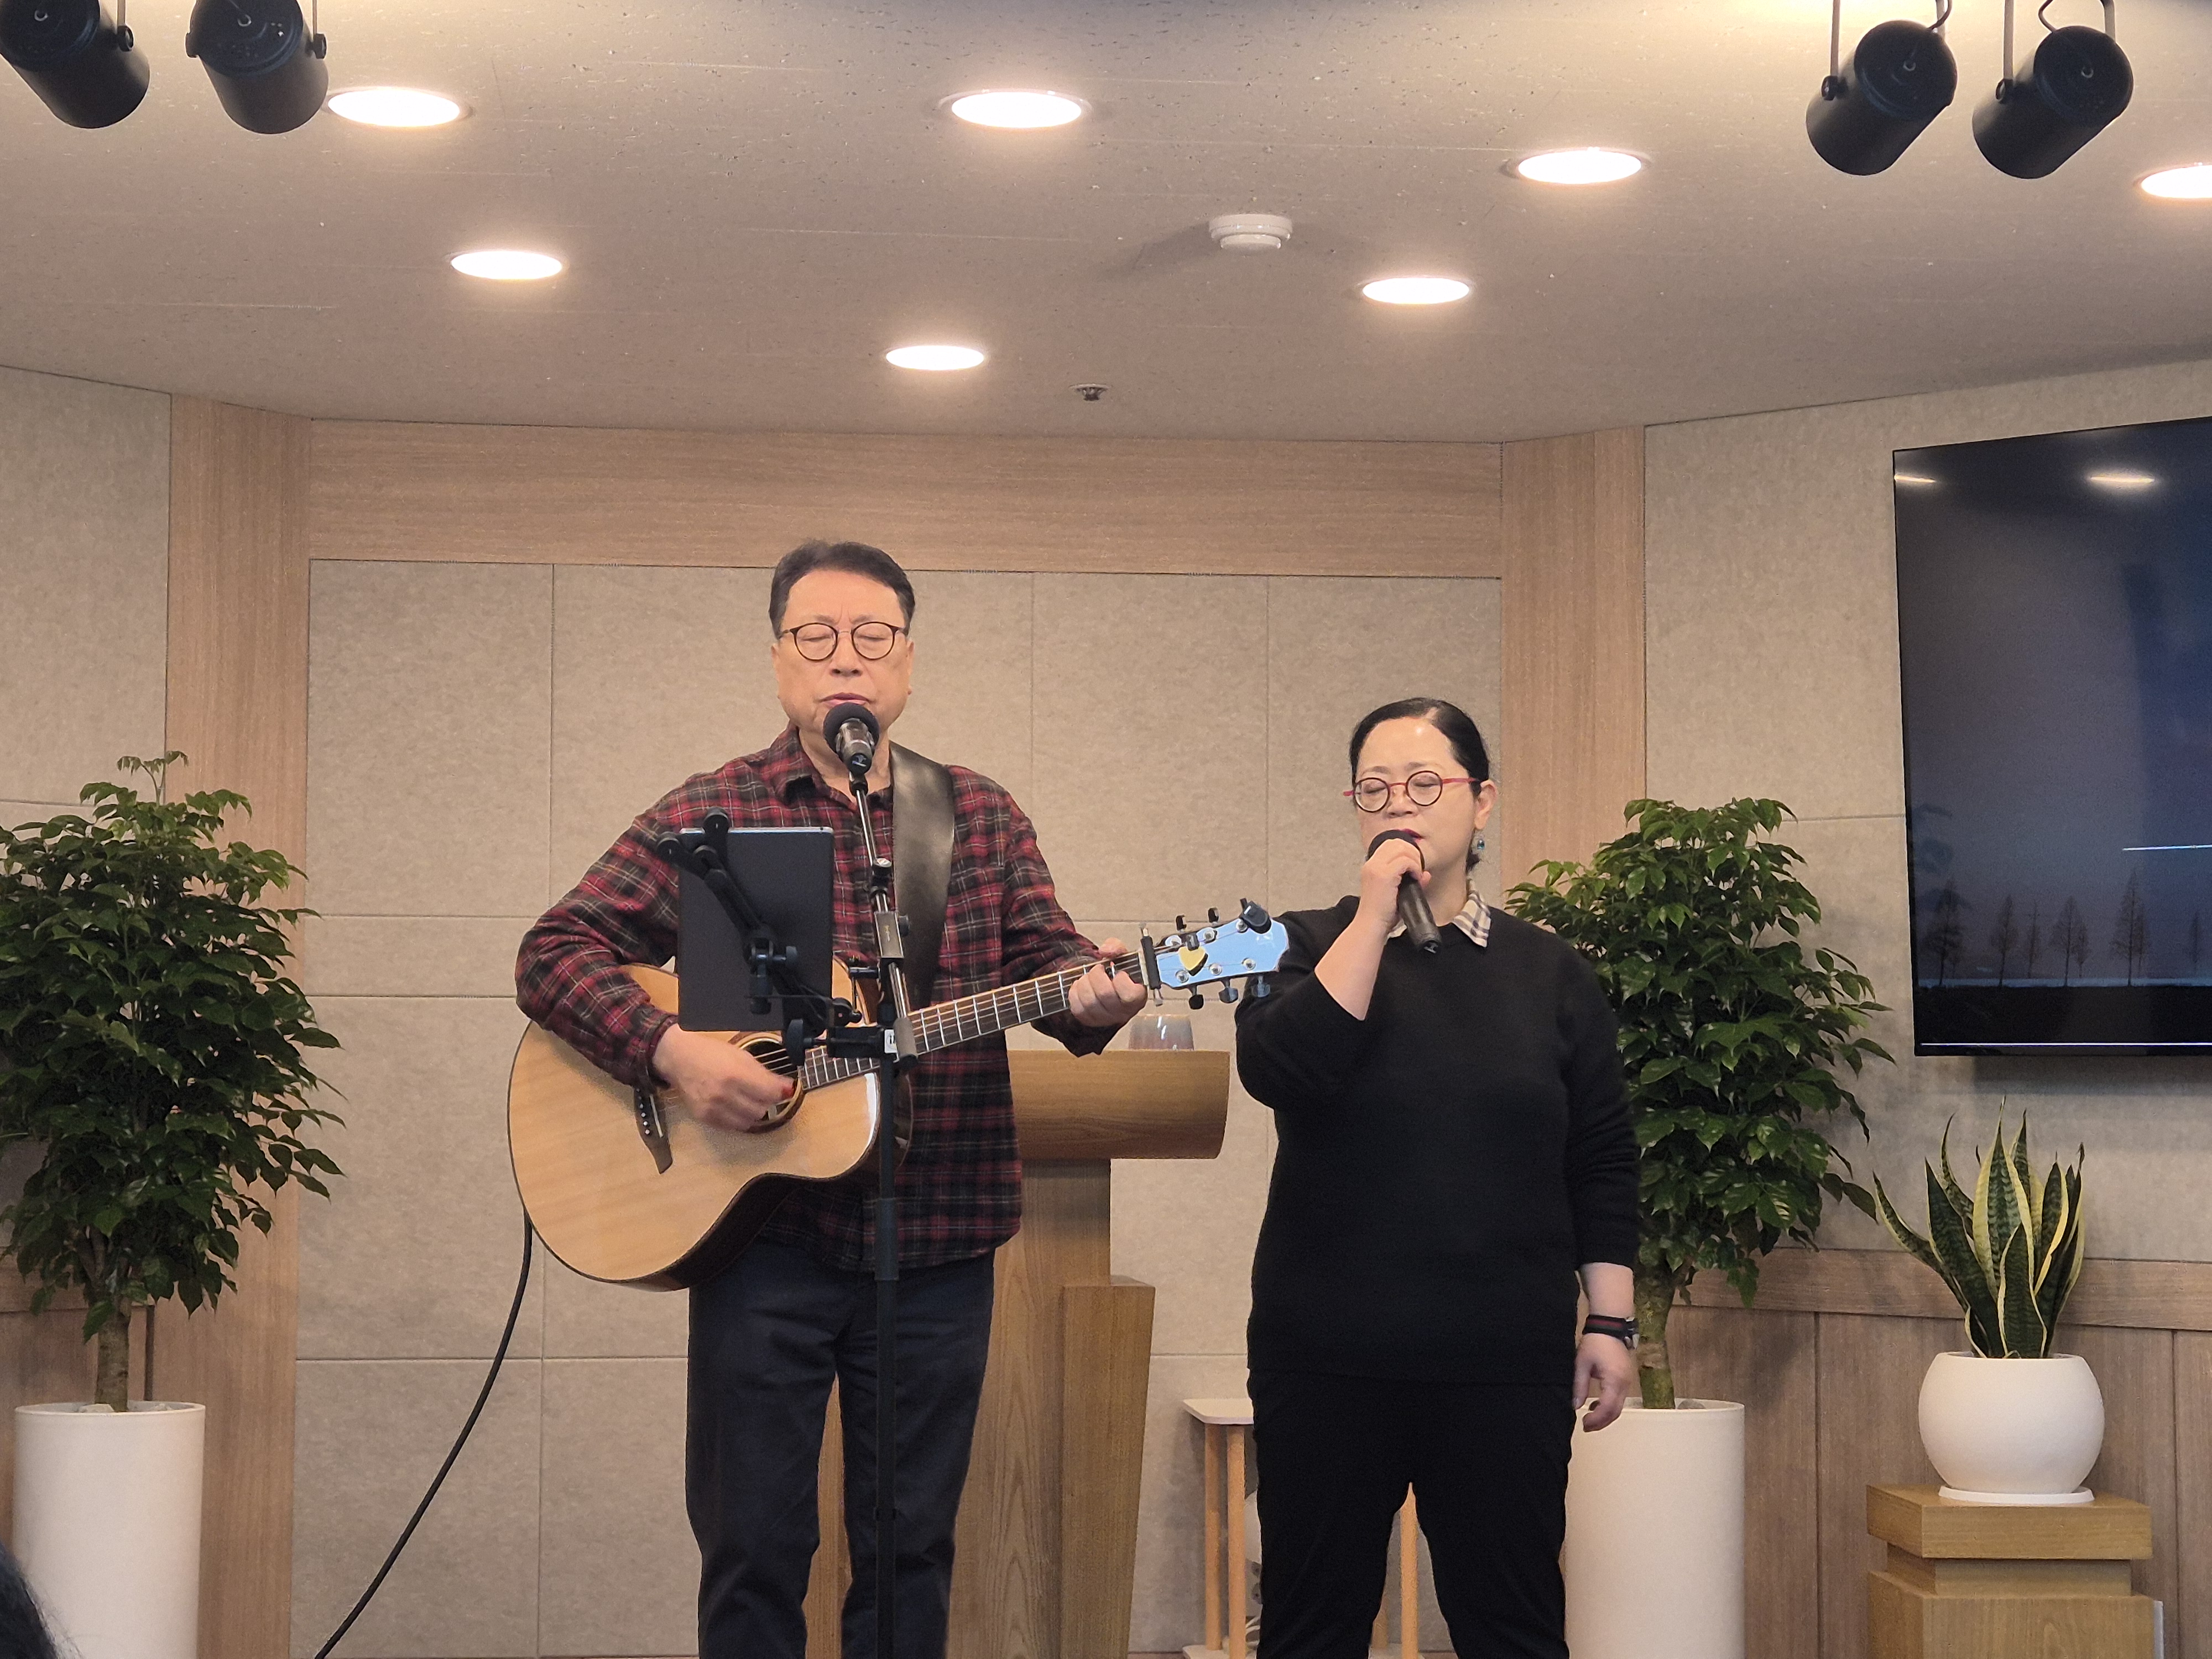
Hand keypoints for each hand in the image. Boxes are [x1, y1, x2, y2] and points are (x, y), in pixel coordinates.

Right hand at [652, 1024, 794, 1132]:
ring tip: (748, 1098)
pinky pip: (733, 1126)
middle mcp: (724, 1094)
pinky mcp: (705, 1118)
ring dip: (754, 1111)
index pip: (770, 1093)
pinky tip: (735, 1105)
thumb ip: (765, 1074)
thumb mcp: (741, 1056)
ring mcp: (713, 1108)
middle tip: (762, 1091)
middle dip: (767, 1100)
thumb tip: (787, 1087)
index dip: (781, 1091)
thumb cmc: (711, 1053)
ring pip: (750, 1121)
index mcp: (735, 1074)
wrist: (679, 1059)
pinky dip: (740, 1118)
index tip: (784, 1088)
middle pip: (762, 1109)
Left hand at [1068, 938, 1148, 1028]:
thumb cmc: (1119, 975)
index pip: (1129, 994)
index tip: (1118, 972)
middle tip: (1098, 970)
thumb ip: (1116, 948)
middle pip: (1105, 995)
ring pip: (1089, 1002)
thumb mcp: (1123, 957)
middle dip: (1096, 976)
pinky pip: (1078, 1009)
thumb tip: (1106, 950)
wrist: (1110, 988)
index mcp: (1138, 997)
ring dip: (1084, 984)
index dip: (1120, 980)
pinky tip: (1081, 987)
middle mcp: (1124, 1011)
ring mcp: (1107, 1019)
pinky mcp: (1091, 1021)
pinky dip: (1075, 994)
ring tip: (1088, 978)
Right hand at [1354, 835, 1426, 935]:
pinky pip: (1405, 861)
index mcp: (1371, 866)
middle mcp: (1372, 864)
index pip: (1390, 845)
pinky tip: (1416, 878)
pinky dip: (1415, 867)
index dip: (1406, 850)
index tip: (1414, 863)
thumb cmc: (1381, 914)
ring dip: (1414, 859)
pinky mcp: (1384, 875)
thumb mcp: (1396, 893)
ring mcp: (1376, 868)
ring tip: (1417, 873)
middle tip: (1418, 868)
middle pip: (1396, 843)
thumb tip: (1425, 874)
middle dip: (1412, 852)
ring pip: (1402, 849)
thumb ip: (1409, 880)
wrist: (1371, 925)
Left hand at [1575, 1332, 1636, 1430]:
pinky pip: (1620, 1398)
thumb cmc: (1595, 1343)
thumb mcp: (1582, 1364)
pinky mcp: (1626, 1379)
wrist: (1610, 1326)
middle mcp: (1624, 1384)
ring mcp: (1627, 1382)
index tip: (1584, 1424)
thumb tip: (1575, 1405)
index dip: (1596, 1420)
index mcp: (1614, 1381)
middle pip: (1616, 1411)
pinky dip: (1610, 1406)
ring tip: (1589, 1418)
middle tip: (1586, 1426)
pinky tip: (1596, 1405)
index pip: (1607, 1408)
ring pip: (1619, 1406)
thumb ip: (1579, 1385)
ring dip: (1606, 1415)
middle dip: (1602, 1422)